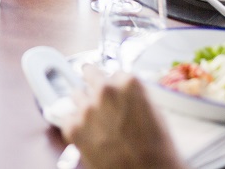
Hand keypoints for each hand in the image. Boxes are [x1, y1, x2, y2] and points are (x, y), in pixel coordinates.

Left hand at [61, 65, 184, 168]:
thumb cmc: (157, 151)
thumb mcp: (155, 112)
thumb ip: (134, 96)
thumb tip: (123, 94)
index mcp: (128, 83)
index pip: (115, 73)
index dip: (116, 85)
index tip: (115, 91)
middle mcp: (104, 91)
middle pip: (90, 73)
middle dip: (94, 83)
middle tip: (96, 92)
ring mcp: (86, 109)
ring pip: (77, 95)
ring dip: (84, 103)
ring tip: (95, 119)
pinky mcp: (73, 128)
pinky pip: (67, 118)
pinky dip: (75, 124)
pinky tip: (88, 134)